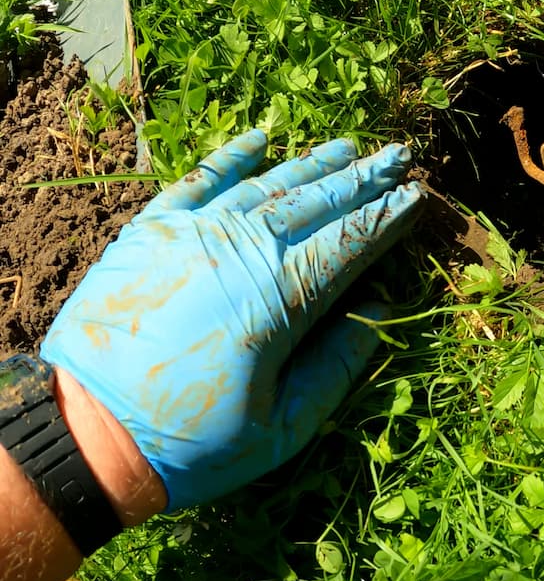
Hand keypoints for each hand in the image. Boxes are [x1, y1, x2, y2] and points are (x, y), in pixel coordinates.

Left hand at [40, 130, 423, 509]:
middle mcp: (239, 251)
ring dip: (310, 164)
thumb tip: (379, 306)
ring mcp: (190, 235)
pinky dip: (231, 158)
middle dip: (363, 178)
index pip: (349, 242)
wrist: (88, 438)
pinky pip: (197, 182)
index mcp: (279, 298)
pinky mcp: (148, 233)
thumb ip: (340, 364)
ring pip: (264, 185)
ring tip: (348, 147)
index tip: (418, 196)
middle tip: (400, 156)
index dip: (388, 218)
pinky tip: (260, 138)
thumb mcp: (287, 425)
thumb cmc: (196, 442)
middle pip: (314, 203)